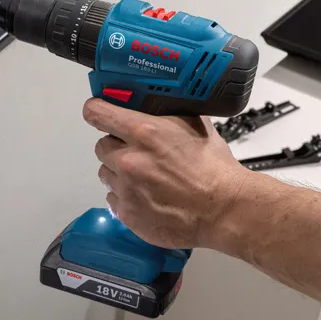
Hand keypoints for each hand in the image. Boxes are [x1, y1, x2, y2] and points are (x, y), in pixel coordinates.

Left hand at [82, 98, 247, 248]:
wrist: (224, 209)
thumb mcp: (193, 124)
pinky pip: (113, 199)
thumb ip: (165, 114)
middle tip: (135, 151)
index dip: (96, 110)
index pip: (98, 113)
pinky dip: (126, 196)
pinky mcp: (127, 214)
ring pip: (106, 173)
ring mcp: (126, 189)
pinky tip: (147, 196)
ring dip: (119, 172)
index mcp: (144, 131)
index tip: (97, 111)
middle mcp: (129, 159)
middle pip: (101, 146)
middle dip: (115, 146)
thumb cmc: (213, 168)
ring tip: (144, 177)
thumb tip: (153, 105)